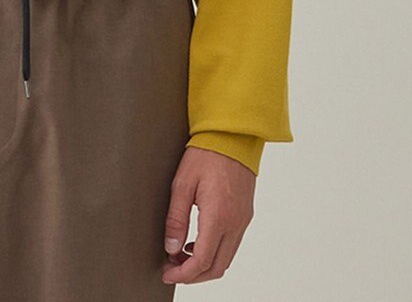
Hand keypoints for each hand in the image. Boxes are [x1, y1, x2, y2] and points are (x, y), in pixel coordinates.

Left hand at [161, 145, 254, 283]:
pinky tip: (196, 243)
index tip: (167, 273)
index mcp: (218, 216)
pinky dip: (214, 252)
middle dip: (193, 275)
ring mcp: (243, 220)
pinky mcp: (245, 215)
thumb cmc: (205, 155)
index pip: (202, 261)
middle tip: (171, 269)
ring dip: (204, 265)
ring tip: (180, 256)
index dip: (183, 274)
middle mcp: (235, 223)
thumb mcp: (182, 184)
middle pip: (217, 267)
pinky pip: (231, 245)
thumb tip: (170, 248)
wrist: (232, 136)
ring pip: (226, 259)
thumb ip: (176, 218)